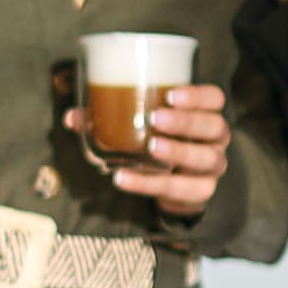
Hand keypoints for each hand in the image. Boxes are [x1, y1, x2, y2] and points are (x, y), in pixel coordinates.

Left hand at [85, 81, 231, 217]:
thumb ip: (107, 116)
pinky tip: (124, 178)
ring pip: (207, 159)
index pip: (214, 98)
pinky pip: (181, 190)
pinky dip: (150, 185)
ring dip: (178, 151)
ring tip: (150, 148)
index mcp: (205, 113)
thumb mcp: (139, 125)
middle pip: (214, 127)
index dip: (197, 95)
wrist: (172, 182)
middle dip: (186, 122)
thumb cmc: (157, 140)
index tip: (170, 95)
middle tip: (155, 119)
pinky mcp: (200, 192)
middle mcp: (216, 139)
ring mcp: (212, 167)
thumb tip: (72, 117)